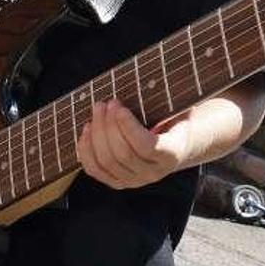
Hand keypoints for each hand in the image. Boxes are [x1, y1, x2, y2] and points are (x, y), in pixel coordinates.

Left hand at [76, 99, 190, 189]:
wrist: (177, 143)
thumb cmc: (175, 119)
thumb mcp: (178, 109)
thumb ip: (166, 102)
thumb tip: (150, 83)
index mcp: (172, 154)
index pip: (146, 147)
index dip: (128, 127)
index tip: (119, 107)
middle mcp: (153, 173)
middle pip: (122, 154)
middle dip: (108, 126)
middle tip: (106, 103)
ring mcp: (135, 181)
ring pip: (106, 162)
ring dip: (96, 134)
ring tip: (97, 111)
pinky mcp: (118, 182)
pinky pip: (95, 170)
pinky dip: (86, 150)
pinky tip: (87, 130)